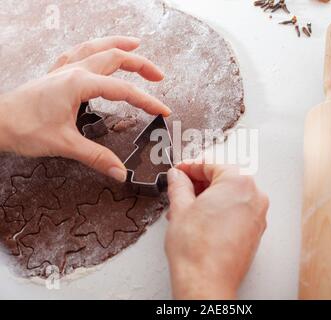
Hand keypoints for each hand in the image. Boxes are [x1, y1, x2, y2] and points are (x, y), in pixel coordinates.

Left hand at [0, 36, 170, 181]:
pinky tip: (96, 49)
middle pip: (114, 58)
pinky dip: (93, 48)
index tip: (162, 110)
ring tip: (135, 44)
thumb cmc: (23, 128)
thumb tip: (119, 171)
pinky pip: (78, 53)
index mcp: (79, 84)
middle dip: (140, 64)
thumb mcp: (64, 144)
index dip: (146, 101)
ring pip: (97, 48)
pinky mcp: (56, 75)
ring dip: (118, 45)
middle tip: (159, 75)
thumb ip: (95, 157)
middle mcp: (74, 71)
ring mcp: (64, 70)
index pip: (123, 90)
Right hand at [165, 163, 268, 299]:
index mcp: (239, 183)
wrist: (206, 282)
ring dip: (207, 198)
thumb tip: (178, 176)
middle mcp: (254, 196)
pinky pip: (236, 211)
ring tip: (186, 208)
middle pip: (223, 178)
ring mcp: (257, 215)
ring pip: (229, 196)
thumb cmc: (197, 250)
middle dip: (199, 183)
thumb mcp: (180, 208)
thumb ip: (179, 185)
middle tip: (180, 188)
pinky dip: (219, 210)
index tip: (179, 171)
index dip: (190, 166)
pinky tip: (200, 219)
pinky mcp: (255, 231)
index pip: (211, 164)